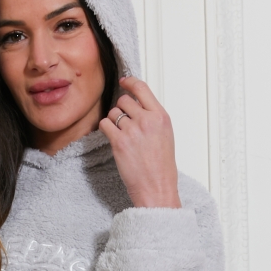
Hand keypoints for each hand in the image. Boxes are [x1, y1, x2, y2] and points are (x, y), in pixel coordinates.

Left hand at [100, 76, 180, 208]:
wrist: (156, 188)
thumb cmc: (162, 167)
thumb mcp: (165, 135)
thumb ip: (153, 118)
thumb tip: (138, 106)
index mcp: (161, 116)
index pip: (142, 88)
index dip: (129, 83)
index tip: (123, 82)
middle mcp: (147, 120)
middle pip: (124, 100)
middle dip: (121, 109)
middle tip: (124, 123)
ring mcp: (132, 130)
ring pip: (113, 113)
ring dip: (113, 122)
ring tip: (122, 136)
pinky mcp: (119, 142)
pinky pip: (104, 124)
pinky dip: (105, 129)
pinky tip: (112, 138)